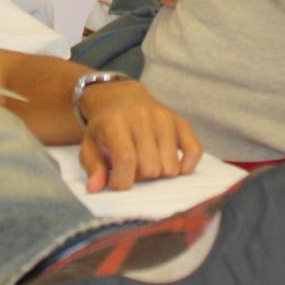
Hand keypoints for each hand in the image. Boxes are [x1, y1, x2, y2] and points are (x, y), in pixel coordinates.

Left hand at [77, 79, 203, 192]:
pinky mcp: (180, 121)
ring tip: (148, 164)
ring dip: (160, 174)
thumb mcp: (89, 144)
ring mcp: (164, 118)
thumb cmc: (105, 126)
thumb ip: (92, 167)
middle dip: (141, 178)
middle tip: (133, 171)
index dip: (122, 181)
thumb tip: (95, 188)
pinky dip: (187, 165)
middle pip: (151, 167)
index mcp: (115, 122)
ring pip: (171, 166)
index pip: (126, 159)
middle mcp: (142, 117)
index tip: (117, 184)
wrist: (120, 97)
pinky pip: (195, 150)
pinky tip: (173, 165)